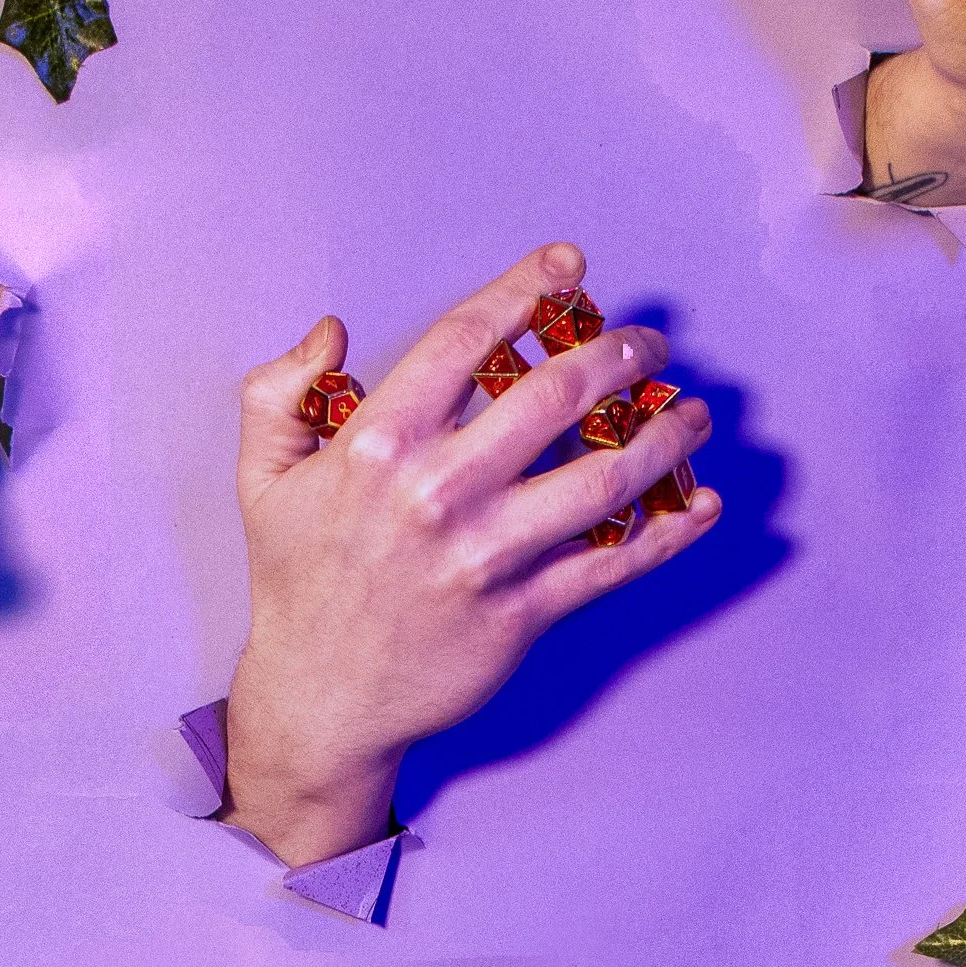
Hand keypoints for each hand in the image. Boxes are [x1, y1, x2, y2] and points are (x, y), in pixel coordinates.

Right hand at [222, 241, 719, 865]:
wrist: (319, 701)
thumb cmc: (296, 584)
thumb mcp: (263, 479)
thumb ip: (281, 393)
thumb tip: (332, 333)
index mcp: (378, 445)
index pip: (466, 340)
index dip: (525, 291)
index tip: (569, 265)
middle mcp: (439, 492)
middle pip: (554, 397)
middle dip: (617, 354)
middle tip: (647, 342)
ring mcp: (486, 556)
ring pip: (602, 477)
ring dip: (663, 437)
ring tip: (692, 414)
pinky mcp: (522, 614)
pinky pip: (612, 564)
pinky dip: (669, 532)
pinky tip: (702, 504)